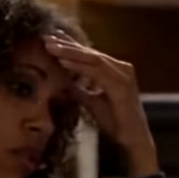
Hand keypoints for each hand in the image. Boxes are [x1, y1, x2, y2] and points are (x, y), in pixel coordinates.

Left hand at [42, 34, 158, 177]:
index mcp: (115, 71)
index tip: (51, 40)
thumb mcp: (92, 102)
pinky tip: (63, 61)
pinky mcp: (121, 85)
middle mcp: (122, 68)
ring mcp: (123, 75)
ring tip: (50, 47)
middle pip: (91, 53)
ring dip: (70, 52)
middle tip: (46, 38)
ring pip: (93, 59)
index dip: (71, 47)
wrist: (132, 139)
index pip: (91, 55)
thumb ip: (80, 90)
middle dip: (67, 45)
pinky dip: (79, 66)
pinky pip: (97, 71)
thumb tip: (62, 81)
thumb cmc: (115, 122)